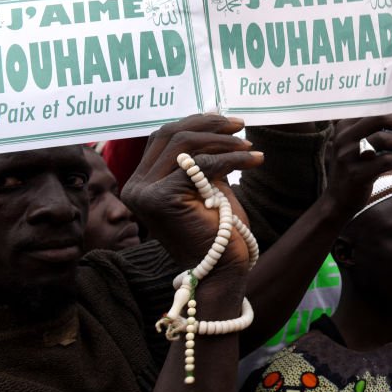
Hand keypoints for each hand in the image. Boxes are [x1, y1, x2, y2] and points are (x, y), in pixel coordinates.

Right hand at [122, 115, 263, 289]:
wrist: (221, 269)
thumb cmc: (218, 229)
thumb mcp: (206, 185)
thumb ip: (200, 158)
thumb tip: (214, 121)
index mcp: (141, 182)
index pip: (163, 137)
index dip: (196, 123)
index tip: (227, 121)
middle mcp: (136, 186)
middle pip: (170, 135)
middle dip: (209, 125)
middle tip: (241, 125)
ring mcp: (144, 193)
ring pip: (184, 146)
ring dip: (223, 141)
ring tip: (249, 145)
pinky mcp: (162, 199)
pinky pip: (201, 166)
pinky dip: (232, 159)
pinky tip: (255, 160)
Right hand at [325, 110, 391, 216]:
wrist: (338, 200)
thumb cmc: (356, 169)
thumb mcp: (359, 146)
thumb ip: (377, 132)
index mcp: (345, 126)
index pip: (374, 107)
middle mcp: (344, 137)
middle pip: (379, 118)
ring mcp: (348, 155)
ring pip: (382, 138)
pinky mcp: (356, 173)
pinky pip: (385, 160)